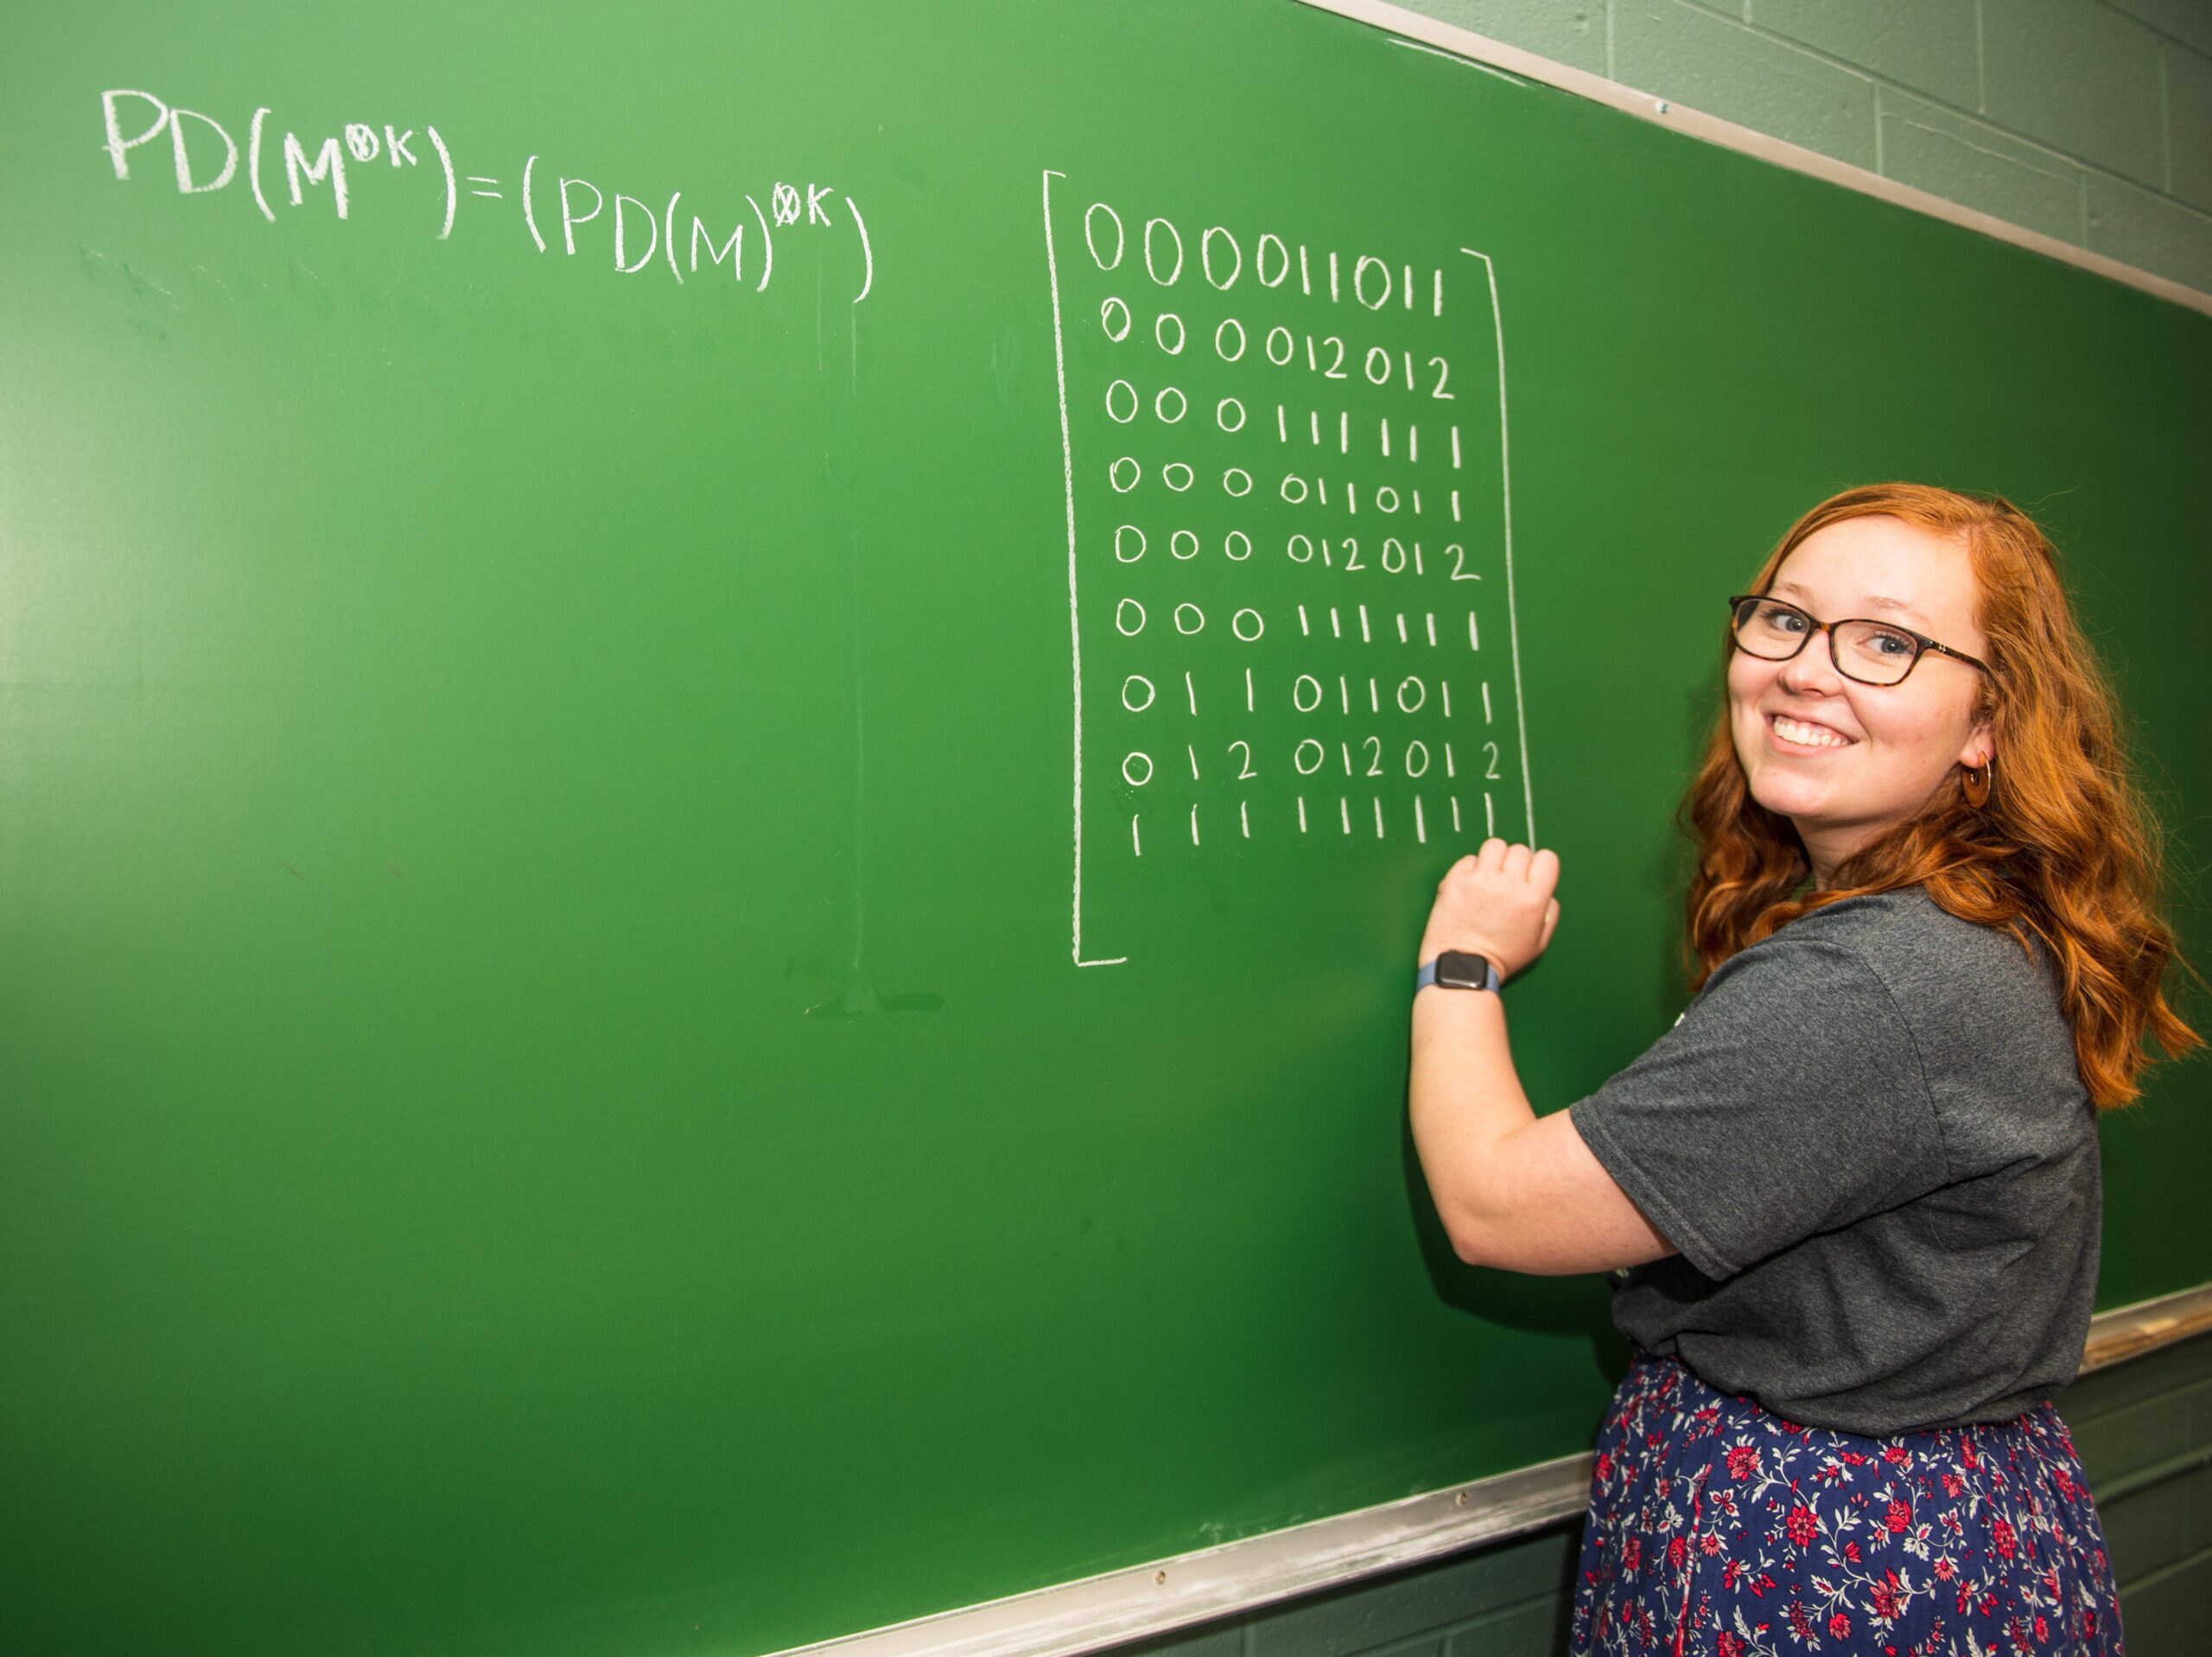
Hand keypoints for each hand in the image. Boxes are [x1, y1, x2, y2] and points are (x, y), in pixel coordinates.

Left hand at [1418, 839, 1560, 980]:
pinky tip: (1470, 886)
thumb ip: (1550, 913)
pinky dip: (1471, 869)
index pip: (1547, 858)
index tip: (1531, 875)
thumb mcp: (1539, 943)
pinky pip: (1469, 859)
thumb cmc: (1502, 958)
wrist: (1463, 966)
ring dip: (1494, 858)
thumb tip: (1547, 891)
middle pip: (1520, 850)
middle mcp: (1508, 885)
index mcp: (1533, 899)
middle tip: (1506, 881)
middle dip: (1516, 863)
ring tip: (1489, 877)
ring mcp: (1480, 880)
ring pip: (1494, 846)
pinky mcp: (1456, 880)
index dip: (1540, 865)